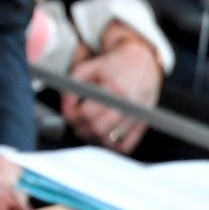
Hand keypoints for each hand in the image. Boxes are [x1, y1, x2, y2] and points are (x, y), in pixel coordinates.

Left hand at [61, 32, 161, 153]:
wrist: (141, 63)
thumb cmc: (112, 66)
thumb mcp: (88, 68)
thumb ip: (72, 86)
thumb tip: (65, 106)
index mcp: (114, 89)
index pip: (87, 113)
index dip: (71, 114)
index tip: (67, 111)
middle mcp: (128, 105)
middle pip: (97, 129)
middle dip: (79, 127)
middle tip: (75, 120)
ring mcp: (137, 117)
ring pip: (108, 140)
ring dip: (92, 137)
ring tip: (87, 125)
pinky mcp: (142, 125)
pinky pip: (125, 146)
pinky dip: (110, 145)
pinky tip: (102, 134)